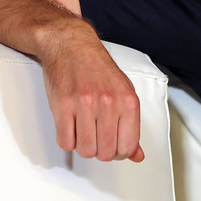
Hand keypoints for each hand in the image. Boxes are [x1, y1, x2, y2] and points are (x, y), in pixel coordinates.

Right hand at [36, 19, 144, 162]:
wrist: (71, 45)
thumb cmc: (97, 68)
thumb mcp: (123, 92)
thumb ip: (131, 125)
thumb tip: (137, 155)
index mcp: (128, 101)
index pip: (127, 147)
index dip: (118, 152)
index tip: (112, 145)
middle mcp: (108, 102)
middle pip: (105, 152)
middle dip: (100, 150)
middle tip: (96, 137)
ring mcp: (85, 104)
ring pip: (85, 150)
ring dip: (82, 145)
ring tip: (83, 131)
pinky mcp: (63, 105)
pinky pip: (65, 141)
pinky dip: (67, 139)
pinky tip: (71, 127)